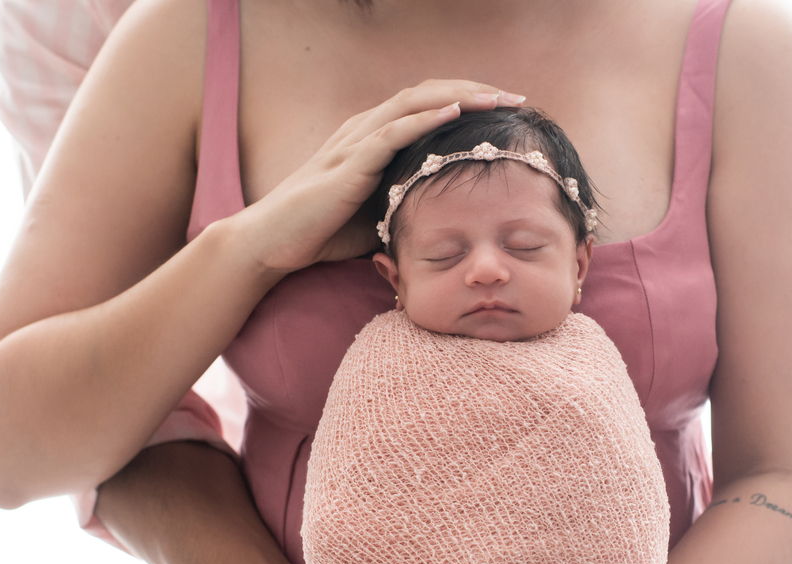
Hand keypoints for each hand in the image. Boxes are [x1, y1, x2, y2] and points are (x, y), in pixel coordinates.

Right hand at [231, 80, 525, 273]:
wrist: (273, 243)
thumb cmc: (324, 232)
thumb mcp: (381, 212)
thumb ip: (409, 200)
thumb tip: (451, 216)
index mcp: (376, 137)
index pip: (430, 105)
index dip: (471, 102)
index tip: (511, 113)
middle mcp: (367, 129)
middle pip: (430, 94)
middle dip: (478, 92)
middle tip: (519, 99)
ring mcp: (356, 141)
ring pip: (415, 103)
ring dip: (461, 98)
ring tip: (499, 100)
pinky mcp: (348, 163)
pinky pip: (392, 132)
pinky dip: (426, 120)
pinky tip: (456, 113)